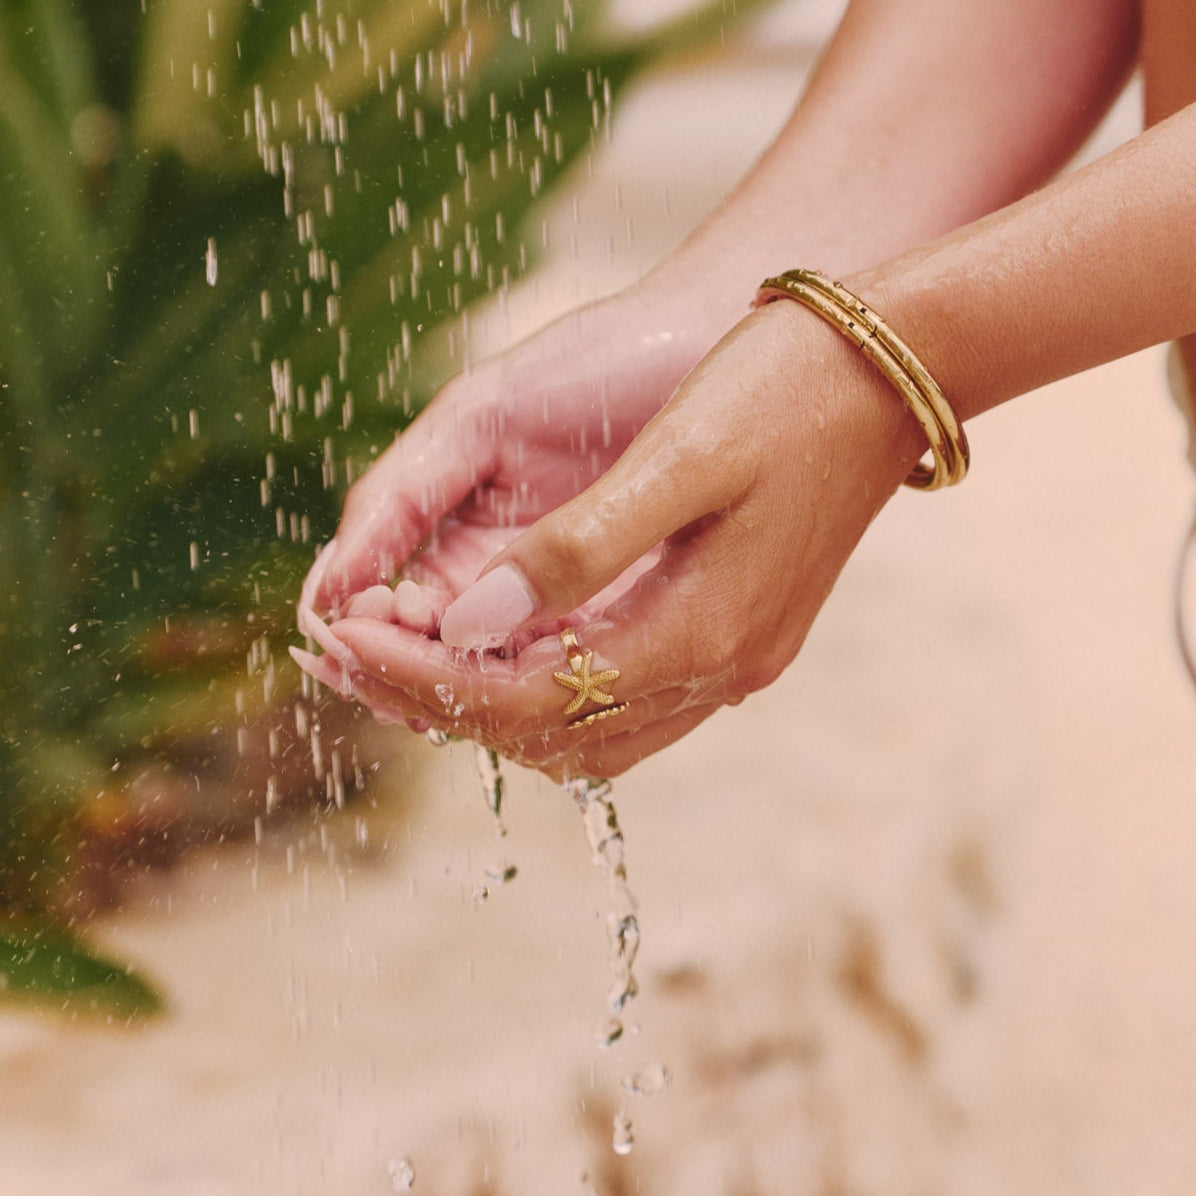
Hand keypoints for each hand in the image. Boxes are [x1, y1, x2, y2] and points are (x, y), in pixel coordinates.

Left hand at [295, 299, 925, 776]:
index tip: (342, 633)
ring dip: (487, 702)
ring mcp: (735, 662)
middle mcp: (720, 669)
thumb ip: (575, 553)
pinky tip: (499, 647)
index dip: (427, 675)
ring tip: (401, 654)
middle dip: (438, 697)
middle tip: (345, 653)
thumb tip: (470, 626)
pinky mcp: (739, 638)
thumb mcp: (678, 458)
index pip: (529, 698)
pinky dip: (547, 689)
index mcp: (701, 632)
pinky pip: (621, 701)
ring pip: (583, 732)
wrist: (895, 368)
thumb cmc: (786, 390)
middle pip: (548, 731)